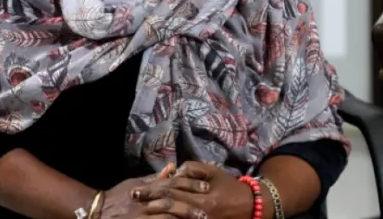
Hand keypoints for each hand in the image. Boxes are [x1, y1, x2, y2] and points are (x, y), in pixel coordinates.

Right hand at [99, 164, 204, 218]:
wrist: (98, 211)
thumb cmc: (119, 196)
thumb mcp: (136, 183)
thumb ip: (155, 178)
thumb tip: (173, 167)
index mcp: (147, 187)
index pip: (172, 184)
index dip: (189, 185)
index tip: (206, 187)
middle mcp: (145, 200)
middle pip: (172, 201)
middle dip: (190, 205)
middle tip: (207, 210)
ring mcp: (142, 215)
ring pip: (166, 215)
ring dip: (183, 218)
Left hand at [132, 162, 255, 218]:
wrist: (249, 206)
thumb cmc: (229, 185)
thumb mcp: (213, 171)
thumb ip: (193, 169)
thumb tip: (175, 171)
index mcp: (203, 197)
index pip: (172, 191)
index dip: (153, 189)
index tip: (138, 189)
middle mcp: (200, 213)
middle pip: (168, 205)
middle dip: (149, 201)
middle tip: (133, 197)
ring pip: (173, 217)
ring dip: (156, 212)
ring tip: (142, 207)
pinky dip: (168, 218)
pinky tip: (158, 216)